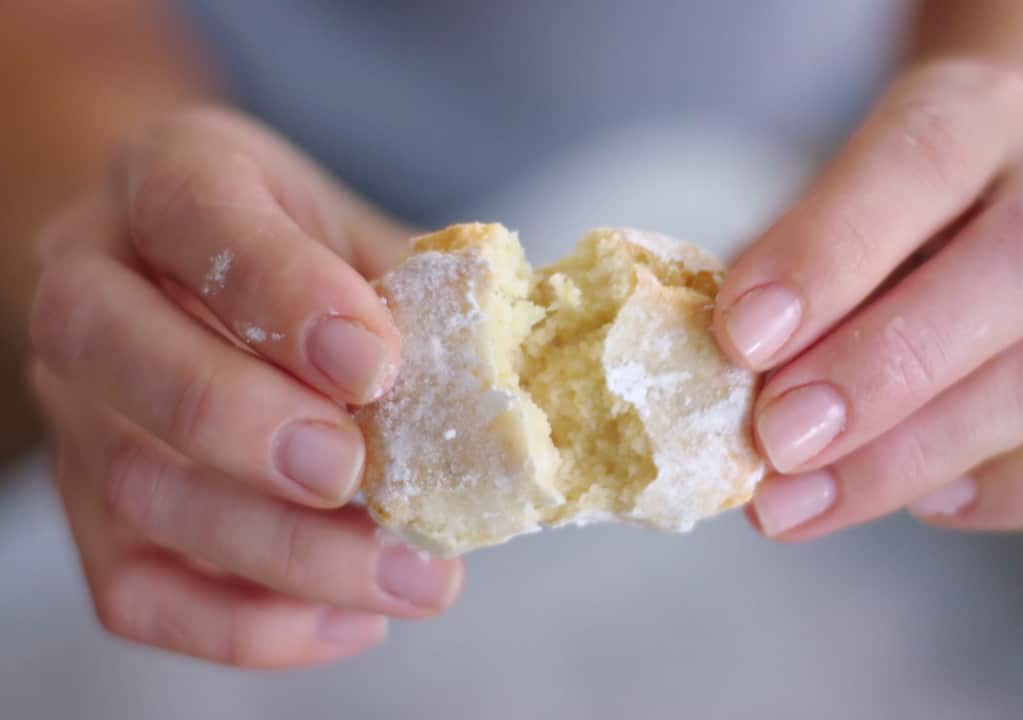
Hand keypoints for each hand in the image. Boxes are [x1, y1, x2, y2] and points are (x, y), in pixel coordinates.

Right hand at [28, 108, 462, 666]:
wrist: (201, 275)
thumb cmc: (300, 254)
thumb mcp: (358, 232)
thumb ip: (421, 287)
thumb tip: (523, 371)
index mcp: (169, 178)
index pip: (192, 209)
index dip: (281, 289)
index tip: (373, 361)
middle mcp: (92, 285)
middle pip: (119, 352)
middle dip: (243, 424)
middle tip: (356, 473)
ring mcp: (77, 407)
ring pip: (136, 488)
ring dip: (283, 550)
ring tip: (413, 575)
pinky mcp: (90, 512)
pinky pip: (137, 591)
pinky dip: (248, 624)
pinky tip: (353, 619)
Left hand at [714, 61, 1022, 538]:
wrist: (974, 219)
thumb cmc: (865, 223)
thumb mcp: (811, 212)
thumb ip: (779, 279)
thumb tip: (726, 384)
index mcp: (978, 112)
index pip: (922, 158)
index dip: (831, 250)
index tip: (743, 336)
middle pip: (1021, 267)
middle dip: (884, 369)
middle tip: (779, 438)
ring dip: (914, 455)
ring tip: (798, 500)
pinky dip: (1019, 490)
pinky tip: (929, 505)